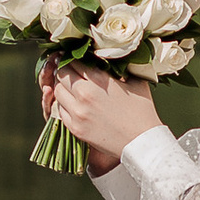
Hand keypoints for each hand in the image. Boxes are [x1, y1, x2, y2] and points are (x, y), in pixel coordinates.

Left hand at [44, 59, 158, 168]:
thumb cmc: (142, 111)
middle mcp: (83, 94)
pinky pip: (60, 111)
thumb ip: (122, 68)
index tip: (74, 57)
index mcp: (98, 80)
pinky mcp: (75, 128)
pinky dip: (64, 104)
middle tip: (70, 70)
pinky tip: (72, 103)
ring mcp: (77, 113)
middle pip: (62, 74)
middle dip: (64, 70)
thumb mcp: (136, 81)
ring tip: (70, 86)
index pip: (74, 61)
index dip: (72, 57)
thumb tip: (115, 57)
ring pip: (57, 92)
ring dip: (62, 86)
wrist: (142, 142)